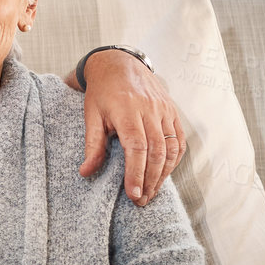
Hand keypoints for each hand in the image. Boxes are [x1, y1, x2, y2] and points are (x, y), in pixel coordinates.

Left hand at [76, 49, 184, 205]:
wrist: (120, 64)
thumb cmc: (102, 92)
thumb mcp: (91, 115)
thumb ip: (92, 144)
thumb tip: (85, 172)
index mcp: (127, 111)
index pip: (136, 148)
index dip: (136, 173)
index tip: (133, 195)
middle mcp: (150, 111)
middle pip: (156, 152)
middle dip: (150, 180)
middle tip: (141, 201)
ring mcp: (165, 111)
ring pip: (171, 148)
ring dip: (163, 174)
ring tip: (151, 193)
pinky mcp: (173, 112)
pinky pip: (179, 140)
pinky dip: (174, 160)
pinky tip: (164, 174)